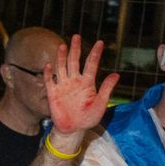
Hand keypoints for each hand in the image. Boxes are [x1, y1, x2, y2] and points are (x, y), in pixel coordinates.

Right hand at [45, 35, 118, 149]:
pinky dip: (48, 73)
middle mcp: (75, 81)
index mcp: (87, 83)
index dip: (96, 53)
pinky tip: (48, 65)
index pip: (91, 64)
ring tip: (62, 45)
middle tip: (76, 36)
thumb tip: (116, 74)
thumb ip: (106, 89)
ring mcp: (63, 85)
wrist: (73, 129)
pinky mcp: (53, 93)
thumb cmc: (89, 118)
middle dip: (76, 49)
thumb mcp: (101, 104)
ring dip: (61, 57)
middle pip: (74, 61)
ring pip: (61, 67)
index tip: (101, 42)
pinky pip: (50, 80)